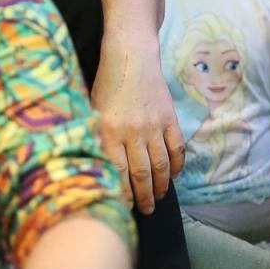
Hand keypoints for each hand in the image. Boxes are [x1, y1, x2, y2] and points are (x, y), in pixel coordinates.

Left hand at [91, 41, 184, 213]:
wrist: (131, 57)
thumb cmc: (106, 86)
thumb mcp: (92, 112)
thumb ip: (97, 140)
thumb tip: (100, 171)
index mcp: (108, 131)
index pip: (116, 173)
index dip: (121, 195)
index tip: (122, 209)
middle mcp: (132, 132)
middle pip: (141, 174)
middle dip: (143, 197)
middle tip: (145, 211)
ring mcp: (154, 126)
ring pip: (160, 165)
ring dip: (160, 186)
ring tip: (158, 199)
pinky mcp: (169, 119)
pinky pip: (176, 148)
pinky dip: (176, 165)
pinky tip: (172, 176)